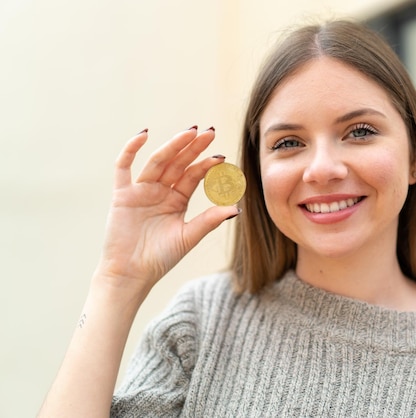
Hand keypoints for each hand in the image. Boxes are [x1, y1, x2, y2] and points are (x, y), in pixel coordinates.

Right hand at [94, 127, 238, 293]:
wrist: (132, 275)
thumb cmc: (161, 258)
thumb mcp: (189, 236)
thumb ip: (210, 220)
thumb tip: (236, 208)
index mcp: (177, 199)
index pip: (193, 175)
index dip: (206, 165)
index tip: (221, 157)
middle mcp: (160, 191)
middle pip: (178, 163)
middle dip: (193, 147)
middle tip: (209, 132)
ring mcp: (141, 191)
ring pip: (158, 161)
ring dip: (172, 145)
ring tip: (189, 132)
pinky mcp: (122, 195)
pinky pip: (124, 167)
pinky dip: (131, 149)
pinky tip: (143, 134)